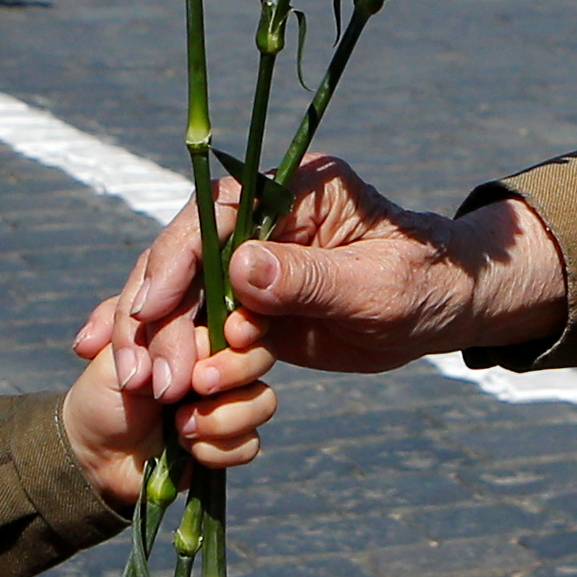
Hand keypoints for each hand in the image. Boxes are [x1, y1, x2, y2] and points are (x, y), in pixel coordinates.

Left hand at [60, 291, 278, 505]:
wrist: (95, 454)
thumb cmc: (102, 392)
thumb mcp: (117, 354)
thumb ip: (160, 338)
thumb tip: (207, 349)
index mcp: (196, 328)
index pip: (236, 314)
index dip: (239, 324)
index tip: (229, 336)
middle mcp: (220, 361)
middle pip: (261, 354)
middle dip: (233, 370)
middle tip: (197, 384)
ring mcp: (229, 401)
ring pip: (263, 401)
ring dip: (221, 418)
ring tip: (179, 425)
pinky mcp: (231, 441)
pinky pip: (250, 443)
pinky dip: (217, 449)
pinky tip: (187, 450)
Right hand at [83, 156, 567, 378]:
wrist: (444, 308)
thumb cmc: (425, 284)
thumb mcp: (375, 287)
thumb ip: (310, 279)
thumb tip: (240, 270)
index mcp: (291, 187)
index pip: (215, 215)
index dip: (177, 260)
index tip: (153, 308)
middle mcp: (258, 215)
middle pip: (184, 257)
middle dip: (157, 315)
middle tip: (146, 376)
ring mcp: (247, 259)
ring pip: (181, 295)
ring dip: (158, 341)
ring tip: (144, 389)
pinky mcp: (247, 301)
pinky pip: (196, 323)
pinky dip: (169, 349)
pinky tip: (133, 375)